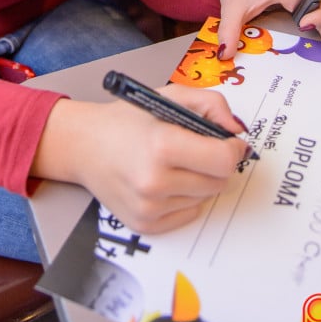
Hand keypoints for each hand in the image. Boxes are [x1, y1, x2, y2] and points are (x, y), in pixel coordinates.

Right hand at [32, 87, 247, 233]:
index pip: (224, 161)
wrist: (84, 145)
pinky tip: (166, 180)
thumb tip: (236, 130)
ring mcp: (149, 207)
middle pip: (219, 182)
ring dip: (200, 180)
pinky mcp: (145, 225)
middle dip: (216, 163)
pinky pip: (189, 214)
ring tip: (174, 162)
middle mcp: (155, 181)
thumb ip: (211, 104)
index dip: (232, 149)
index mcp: (162, 146)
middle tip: (198, 148)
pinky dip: (186, 198)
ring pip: (205, 198)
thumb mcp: (169, 96)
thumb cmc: (127, 119)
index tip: (227, 141)